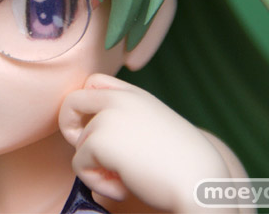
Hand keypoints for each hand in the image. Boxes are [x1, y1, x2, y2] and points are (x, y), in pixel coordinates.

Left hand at [59, 73, 233, 212]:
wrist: (199, 182)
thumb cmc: (184, 165)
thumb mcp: (155, 129)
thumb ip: (128, 121)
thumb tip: (91, 135)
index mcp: (135, 95)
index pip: (94, 81)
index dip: (85, 105)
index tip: (90, 127)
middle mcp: (119, 99)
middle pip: (72, 102)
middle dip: (69, 127)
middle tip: (88, 153)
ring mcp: (108, 117)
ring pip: (78, 145)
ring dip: (97, 168)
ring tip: (127, 179)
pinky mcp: (100, 140)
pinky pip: (79, 166)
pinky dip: (98, 182)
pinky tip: (124, 187)